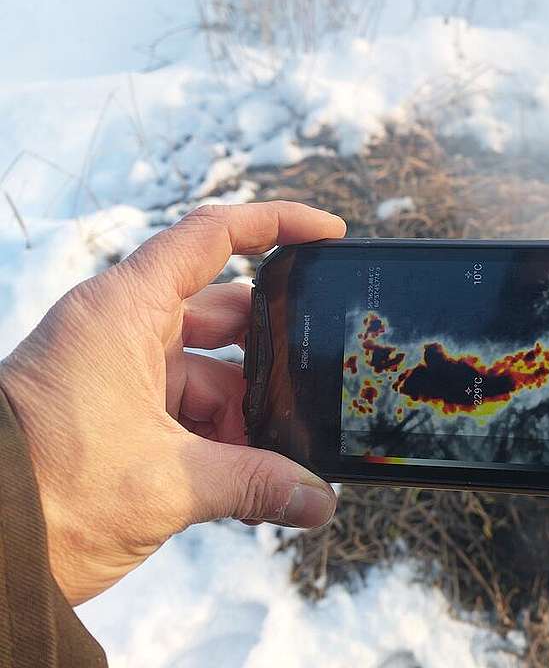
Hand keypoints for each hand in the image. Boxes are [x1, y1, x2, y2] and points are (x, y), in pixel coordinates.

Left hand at [0, 202, 345, 604]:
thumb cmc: (45, 492)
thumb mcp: (169, 484)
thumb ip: (256, 484)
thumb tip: (319, 500)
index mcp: (125, 312)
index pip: (212, 237)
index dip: (276, 224)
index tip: (327, 234)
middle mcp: (121, 328)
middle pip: (223, 313)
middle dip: (272, 355)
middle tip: (319, 379)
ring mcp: (117, 369)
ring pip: (209, 370)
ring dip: (246, 412)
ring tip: (280, 459)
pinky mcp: (114, 409)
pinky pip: (185, 405)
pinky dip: (218, 435)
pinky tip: (247, 477)